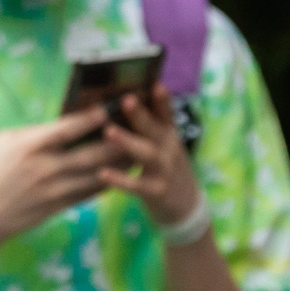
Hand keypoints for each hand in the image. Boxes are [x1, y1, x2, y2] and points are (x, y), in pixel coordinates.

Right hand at [0, 107, 121, 276]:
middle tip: (137, 126)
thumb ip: (36, 133)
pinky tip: (121, 173)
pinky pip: (90, 193)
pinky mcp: (58, 207)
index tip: (113, 106)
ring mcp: (54, 190)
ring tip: (139, 148)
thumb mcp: (4, 143)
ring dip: (120, 162)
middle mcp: (45, 168)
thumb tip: (66, 124)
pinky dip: (108, 181)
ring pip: (97, 174)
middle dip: (118, 139)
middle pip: (92, 152)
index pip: (69, 128)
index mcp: (29, 146)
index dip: (94, 117)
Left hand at [96, 86, 204, 233]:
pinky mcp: (157, 191)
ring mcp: (165, 170)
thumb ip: (147, 129)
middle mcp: (169, 149)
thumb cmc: (165, 168)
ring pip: (146, 154)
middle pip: (154, 129)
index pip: (166, 113)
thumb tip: (121, 103)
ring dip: (128, 142)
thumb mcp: (164, 146)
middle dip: (140, 115)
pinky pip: (137, 185)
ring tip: (109, 132)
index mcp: (169, 135)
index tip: (155, 83)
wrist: (186, 207)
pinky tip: (103, 173)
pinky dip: (121, 179)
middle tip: (126, 99)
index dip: (162, 100)